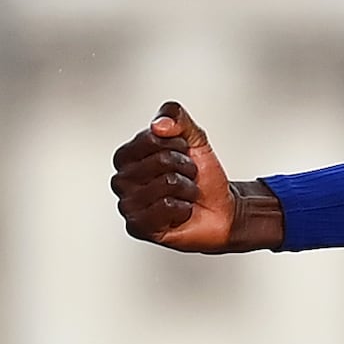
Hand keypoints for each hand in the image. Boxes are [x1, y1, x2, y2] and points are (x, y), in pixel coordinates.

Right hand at [110, 102, 279, 252]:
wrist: (221, 209)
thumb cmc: (202, 177)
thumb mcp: (195, 138)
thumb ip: (176, 117)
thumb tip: (159, 124)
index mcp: (127, 156)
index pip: (152, 137)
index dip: (177, 144)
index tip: (182, 154)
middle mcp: (122, 180)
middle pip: (160, 161)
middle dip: (184, 167)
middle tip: (186, 177)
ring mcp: (127, 204)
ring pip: (165, 184)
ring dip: (187, 189)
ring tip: (184, 195)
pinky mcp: (137, 226)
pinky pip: (165, 207)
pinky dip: (183, 208)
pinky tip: (180, 211)